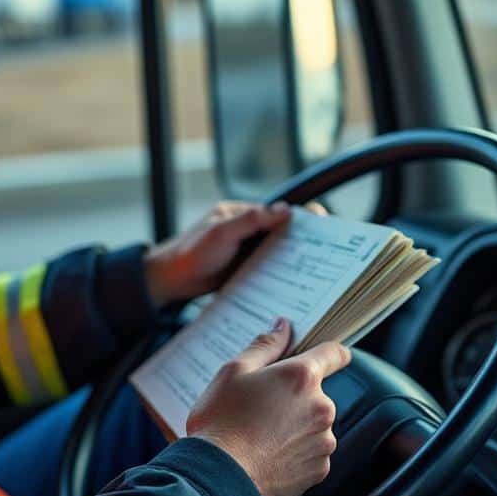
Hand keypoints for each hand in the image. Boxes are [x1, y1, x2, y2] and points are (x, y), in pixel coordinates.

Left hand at [143, 200, 325, 307]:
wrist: (168, 281)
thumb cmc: (191, 252)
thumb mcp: (221, 233)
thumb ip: (251, 220)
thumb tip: (285, 209)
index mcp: (242, 214)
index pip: (277, 212)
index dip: (300, 217)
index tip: (322, 223)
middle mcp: (246, 231)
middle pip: (282, 233)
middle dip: (304, 241)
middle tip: (328, 252)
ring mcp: (245, 252)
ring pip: (277, 254)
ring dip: (294, 261)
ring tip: (318, 270)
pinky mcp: (244, 271)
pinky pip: (267, 271)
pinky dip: (280, 276)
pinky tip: (295, 286)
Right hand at [185, 318, 350, 495]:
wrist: (221, 479)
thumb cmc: (222, 422)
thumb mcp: (233, 371)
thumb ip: (265, 346)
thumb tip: (283, 327)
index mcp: (302, 377)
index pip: (334, 353)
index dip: (327, 351)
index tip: (317, 355)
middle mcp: (321, 407)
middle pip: (316, 393)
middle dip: (293, 396)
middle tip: (259, 405)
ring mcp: (323, 441)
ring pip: (313, 424)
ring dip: (294, 425)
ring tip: (258, 434)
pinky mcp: (319, 470)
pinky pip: (310, 452)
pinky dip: (294, 451)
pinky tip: (266, 454)